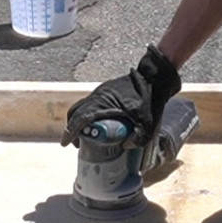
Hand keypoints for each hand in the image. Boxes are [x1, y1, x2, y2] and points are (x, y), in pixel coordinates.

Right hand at [60, 45, 180, 147]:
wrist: (156, 77)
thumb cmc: (150, 98)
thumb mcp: (148, 123)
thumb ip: (138, 139)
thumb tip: (126, 146)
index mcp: (103, 103)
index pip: (80, 119)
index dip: (71, 132)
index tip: (65, 144)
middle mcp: (98, 96)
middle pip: (76, 112)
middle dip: (72, 128)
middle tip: (75, 143)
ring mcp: (102, 91)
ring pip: (83, 107)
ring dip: (80, 121)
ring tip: (86, 135)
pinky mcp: (107, 90)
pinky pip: (91, 103)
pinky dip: (88, 114)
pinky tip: (98, 123)